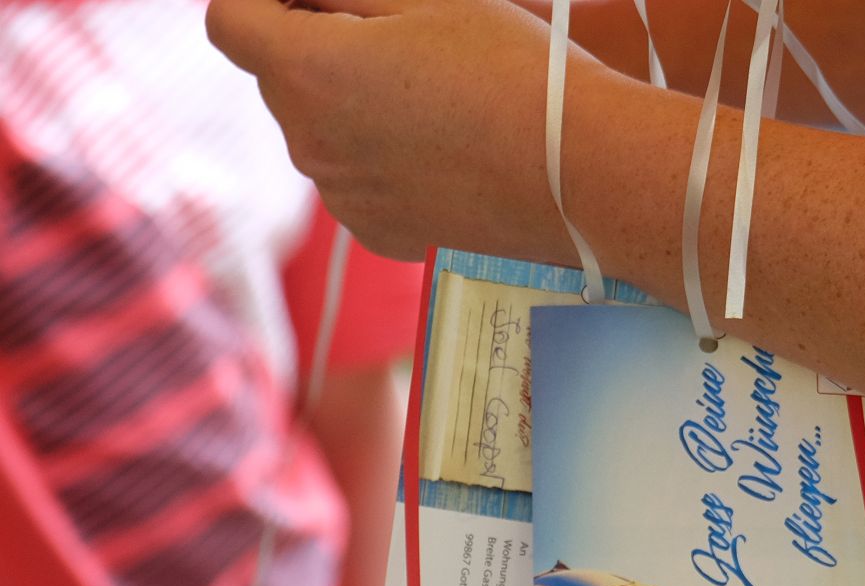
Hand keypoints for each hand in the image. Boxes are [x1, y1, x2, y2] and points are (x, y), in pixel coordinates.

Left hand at [207, 0, 576, 261]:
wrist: (583, 175)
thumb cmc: (515, 74)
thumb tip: (303, 0)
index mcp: (308, 71)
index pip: (229, 21)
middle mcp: (309, 142)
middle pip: (280, 76)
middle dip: (318, 48)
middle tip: (406, 42)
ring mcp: (342, 196)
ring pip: (320, 129)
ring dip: (352, 104)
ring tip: (437, 99)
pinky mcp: (379, 231)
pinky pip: (355, 179)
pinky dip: (381, 158)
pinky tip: (443, 149)